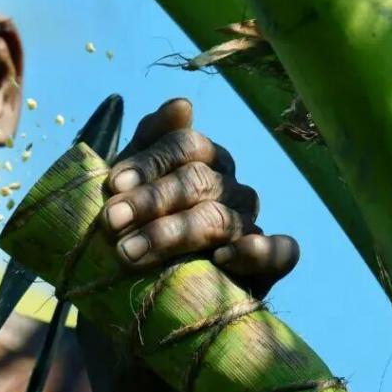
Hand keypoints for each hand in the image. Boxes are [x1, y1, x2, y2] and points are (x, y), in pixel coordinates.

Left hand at [101, 98, 298, 296]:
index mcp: (202, 159)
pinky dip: (256, 252)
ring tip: (130, 252)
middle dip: (150, 200)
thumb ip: (149, 142)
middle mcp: (229, 187)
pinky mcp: (266, 266)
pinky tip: (222, 259)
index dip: (149, 162)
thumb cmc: (134, 224)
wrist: (141, 286)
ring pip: (219, 218)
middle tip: (110, 222)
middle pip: (198, 181)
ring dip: (173, 233)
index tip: (113, 184)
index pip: (185, 146)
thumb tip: (182, 104)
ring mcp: (248, 224)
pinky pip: (281, 252)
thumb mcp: (129, 183)